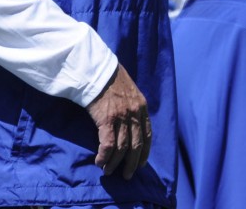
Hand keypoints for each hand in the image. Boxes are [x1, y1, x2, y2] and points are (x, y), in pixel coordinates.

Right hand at [85, 64, 150, 179]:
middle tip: (127, 175)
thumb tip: (129, 120)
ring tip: (109, 172)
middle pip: (137, 145)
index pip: (148, 134)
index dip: (145, 151)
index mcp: (142, 106)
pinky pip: (107, 145)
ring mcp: (122, 117)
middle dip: (132, 163)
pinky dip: (104, 157)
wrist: (97, 70)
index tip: (142, 163)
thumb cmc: (110, 78)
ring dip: (115, 163)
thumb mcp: (129, 90)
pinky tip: (100, 162)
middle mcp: (135, 113)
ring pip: (122, 148)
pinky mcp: (107, 120)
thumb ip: (132, 105)